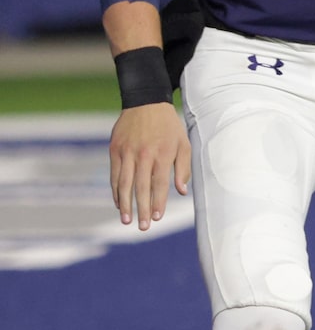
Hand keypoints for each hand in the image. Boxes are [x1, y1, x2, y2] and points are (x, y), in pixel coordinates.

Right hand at [109, 101, 189, 230]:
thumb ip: (183, 168)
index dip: (158, 202)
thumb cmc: (169, 126)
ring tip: (127, 220)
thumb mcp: (184, 144)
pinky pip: (114, 175)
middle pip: (141, 187)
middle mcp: (143, 155)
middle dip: (141, 209)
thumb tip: (181, 192)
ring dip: (125, 204)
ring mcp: (126, 152)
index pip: (159, 184)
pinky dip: (116, 190)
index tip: (157, 218)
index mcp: (162, 154)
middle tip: (142, 227)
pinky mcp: (115, 150)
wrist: (146, 102)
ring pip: (124, 183)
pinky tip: (118, 203)